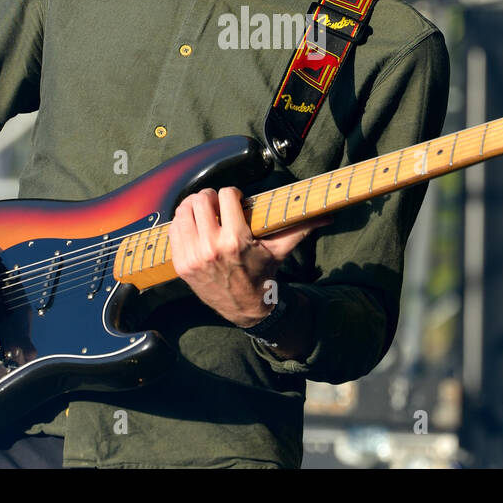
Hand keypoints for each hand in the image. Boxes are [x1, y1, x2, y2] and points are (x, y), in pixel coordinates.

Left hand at [169, 186, 329, 327]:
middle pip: (200, 199)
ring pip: (183, 211)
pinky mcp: (181, 265)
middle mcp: (211, 248)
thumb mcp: (280, 251)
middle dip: (211, 197)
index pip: (227, 195)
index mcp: (236, 240)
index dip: (233, 193)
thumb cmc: (263, 275)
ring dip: (193, 208)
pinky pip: (174, 230)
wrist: (245, 309)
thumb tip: (329, 215)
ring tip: (205, 214)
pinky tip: (195, 228)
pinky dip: (182, 224)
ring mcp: (193, 257)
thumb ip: (301, 228)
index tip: (237, 201)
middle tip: (218, 204)